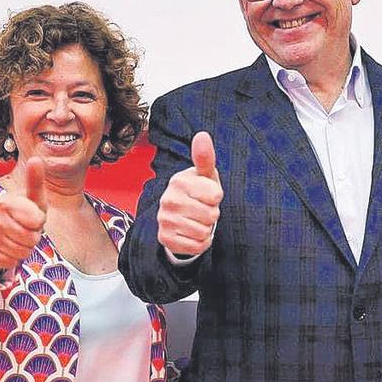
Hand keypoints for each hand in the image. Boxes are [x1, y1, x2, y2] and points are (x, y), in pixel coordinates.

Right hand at [0, 157, 47, 271]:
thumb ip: (35, 181)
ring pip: (22, 253)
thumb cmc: (23, 213)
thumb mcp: (33, 199)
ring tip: (17, 238)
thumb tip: (37, 159)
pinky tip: (7, 248)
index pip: (37, 221)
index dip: (39, 222)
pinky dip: (13, 259)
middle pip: (31, 239)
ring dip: (24, 249)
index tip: (32, 217)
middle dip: (33, 237)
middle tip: (25, 230)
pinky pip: (11, 262)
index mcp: (5, 202)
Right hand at [158, 131, 222, 256]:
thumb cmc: (198, 192)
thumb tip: (202, 135)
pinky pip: (197, 246)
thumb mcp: (205, 175)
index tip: (208, 194)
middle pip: (211, 215)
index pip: (216, 195)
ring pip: (204, 231)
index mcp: (179, 181)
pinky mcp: (165, 239)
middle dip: (212, 214)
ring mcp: (164, 220)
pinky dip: (201, 242)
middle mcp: (168, 200)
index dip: (217, 197)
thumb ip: (205, 157)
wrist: (180, 216)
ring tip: (197, 220)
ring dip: (206, 229)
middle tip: (202, 209)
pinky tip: (193, 232)